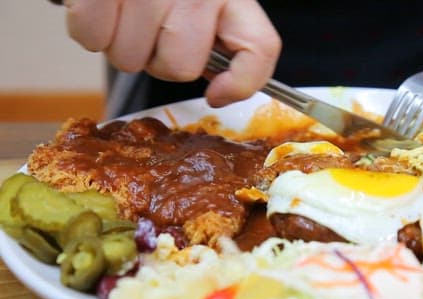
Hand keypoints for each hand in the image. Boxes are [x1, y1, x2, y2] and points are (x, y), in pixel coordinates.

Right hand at [63, 0, 280, 106]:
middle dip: (160, 61)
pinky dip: (92, 31)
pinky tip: (106, 7)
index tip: (217, 94)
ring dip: (122, 45)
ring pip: (131, 59)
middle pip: (180, 67)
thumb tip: (221, 90)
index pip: (259, 48)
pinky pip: (93, 37)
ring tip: (127, 13)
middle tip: (154, 32)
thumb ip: (224, 40)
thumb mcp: (208, 1)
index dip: (241, 84)